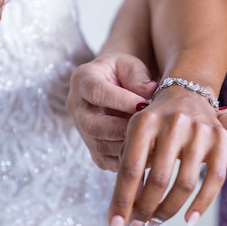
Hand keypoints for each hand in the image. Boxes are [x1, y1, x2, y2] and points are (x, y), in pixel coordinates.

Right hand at [66, 53, 157, 171]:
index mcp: (82, 80)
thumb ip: (138, 77)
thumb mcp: (131, 65)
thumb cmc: (124, 71)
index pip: (96, 93)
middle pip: (93, 126)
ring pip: (99, 146)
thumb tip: (149, 91)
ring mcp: (81, 129)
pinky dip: (125, 159)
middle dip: (122, 129)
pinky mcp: (91, 147)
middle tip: (147, 128)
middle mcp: (76, 106)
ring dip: (125, 145)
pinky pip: (105, 160)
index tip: (144, 104)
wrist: (115, 82)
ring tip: (150, 141)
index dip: (120, 101)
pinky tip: (146, 154)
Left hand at [108, 86, 226, 225]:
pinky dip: (201, 205)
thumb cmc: (156, 121)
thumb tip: (124, 212)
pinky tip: (188, 220)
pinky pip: (214, 180)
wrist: (188, 92)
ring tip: (156, 222)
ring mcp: (200, 130)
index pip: (130, 169)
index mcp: (145, 121)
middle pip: (158, 180)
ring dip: (168, 211)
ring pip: (185, 184)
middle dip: (145, 210)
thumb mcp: (135, 133)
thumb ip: (129, 166)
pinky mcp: (221, 139)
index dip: (121, 202)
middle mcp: (173, 123)